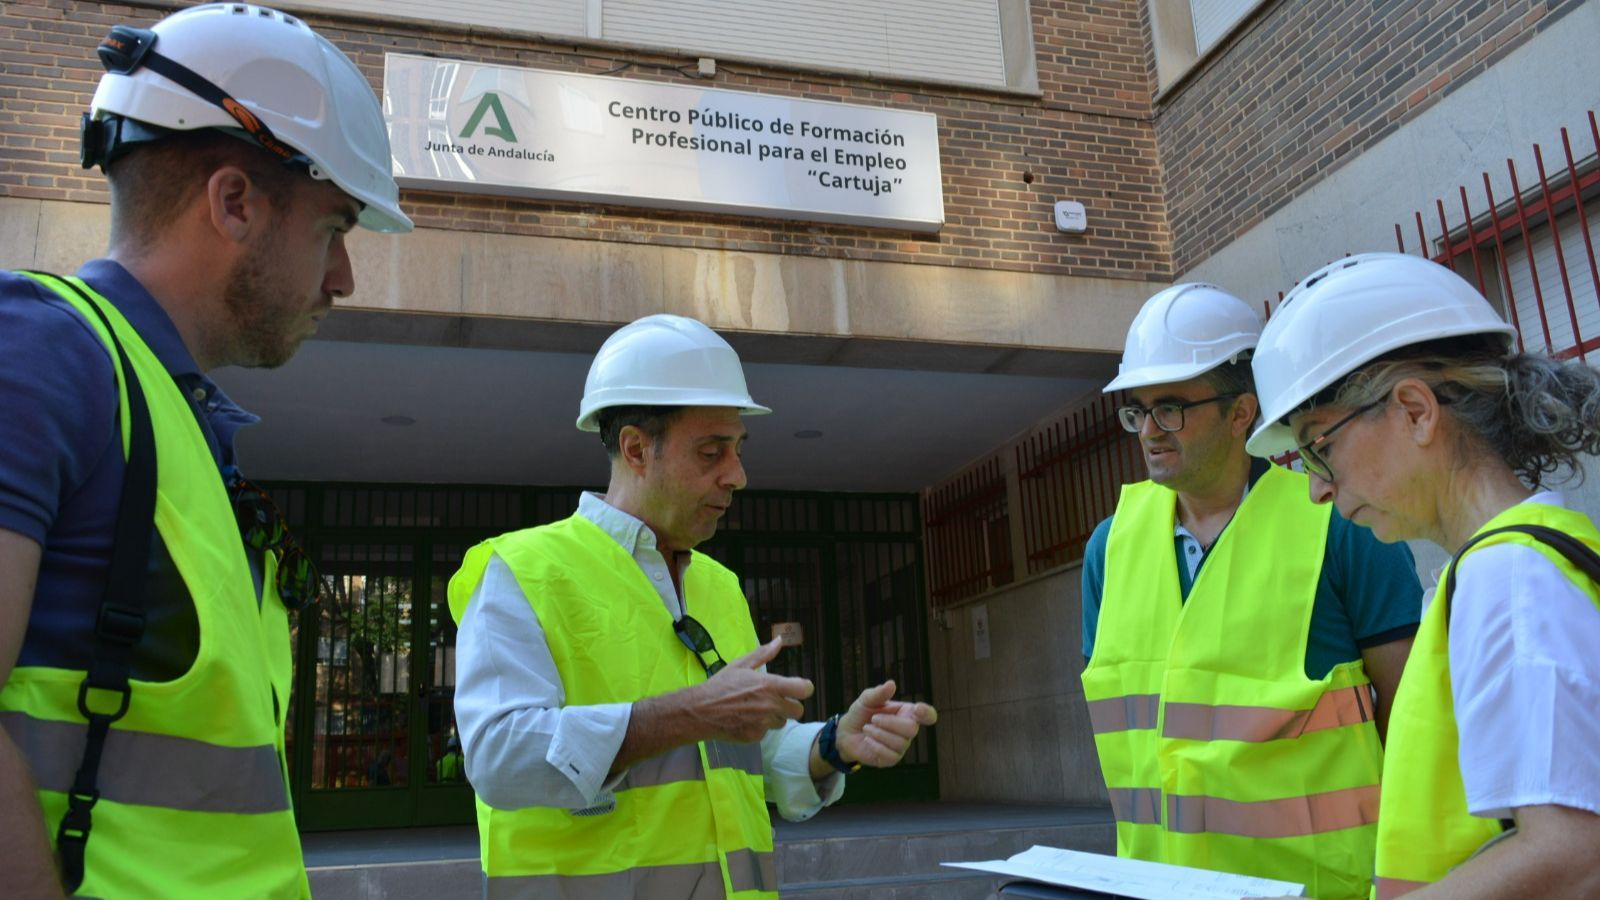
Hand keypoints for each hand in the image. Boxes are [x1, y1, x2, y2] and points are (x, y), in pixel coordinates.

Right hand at [689, 637, 813, 742]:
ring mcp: (763, 724)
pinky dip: (759, 727)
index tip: (797, 687)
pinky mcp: (755, 737)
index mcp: (769, 685)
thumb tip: (779, 641)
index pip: (804, 689)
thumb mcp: (740, 665)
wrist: (700, 711)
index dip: (803, 688)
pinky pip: (766, 732)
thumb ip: (763, 654)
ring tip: (756, 709)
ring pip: (782, 722)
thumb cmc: (720, 685)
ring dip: (774, 716)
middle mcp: (770, 705)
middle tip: (775, 700)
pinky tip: (745, 719)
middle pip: (798, 710)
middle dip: (790, 705)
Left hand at [835, 680, 937, 767]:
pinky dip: (875, 746)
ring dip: (878, 734)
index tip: (917, 709)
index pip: (928, 715)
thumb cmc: (861, 713)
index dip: (927, 713)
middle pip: (912, 729)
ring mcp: (901, 746)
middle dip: (889, 723)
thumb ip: (878, 693)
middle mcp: (907, 730)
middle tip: (873, 719)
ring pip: (899, 743)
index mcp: (906, 713)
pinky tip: (867, 740)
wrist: (846, 733)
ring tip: (866, 728)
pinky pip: (890, 755)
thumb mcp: (866, 700)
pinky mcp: (891, 759)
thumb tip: (891, 684)